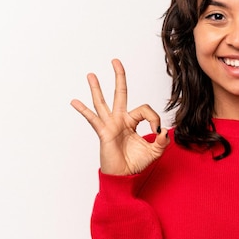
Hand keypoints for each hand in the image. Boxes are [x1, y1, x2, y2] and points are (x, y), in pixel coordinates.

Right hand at [70, 58, 169, 174]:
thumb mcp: (155, 151)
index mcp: (132, 122)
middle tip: (115, 61)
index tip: (158, 131)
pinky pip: (93, 119)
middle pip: (120, 93)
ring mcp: (111, 125)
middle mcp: (120, 120)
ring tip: (91, 74)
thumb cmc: (136, 163)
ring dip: (97, 88)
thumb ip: (162, 141)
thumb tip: (164, 131)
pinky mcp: (104, 133)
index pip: (145, 109)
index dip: (154, 118)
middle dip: (119, 77)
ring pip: (103, 103)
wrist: (124, 176)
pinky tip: (75, 101)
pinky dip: (84, 110)